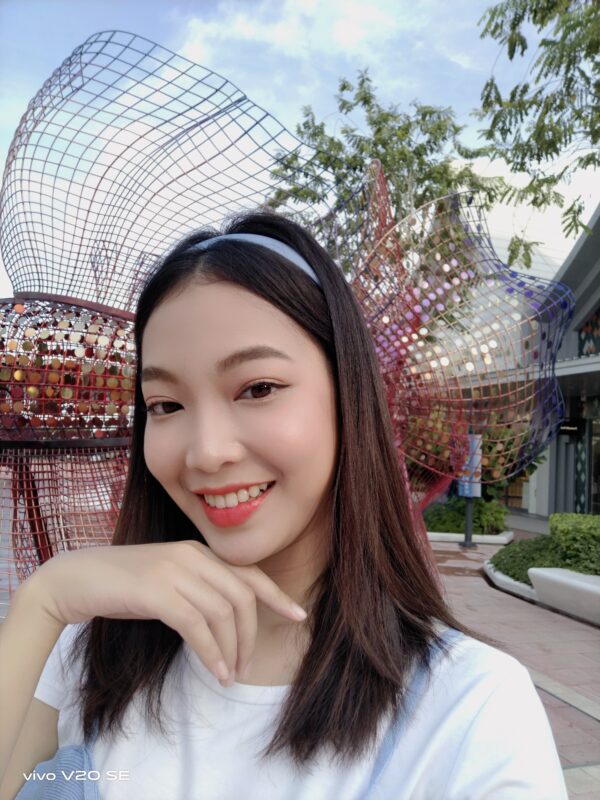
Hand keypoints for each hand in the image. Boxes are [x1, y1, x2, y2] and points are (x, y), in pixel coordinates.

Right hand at [21, 540, 306, 683]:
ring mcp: (174, 571)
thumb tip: (228, 622)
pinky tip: (214, 671)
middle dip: (251, 634)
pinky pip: (197, 626)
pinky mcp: (157, 591)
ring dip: (231, 650)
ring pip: (222, 613)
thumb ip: (197, 590)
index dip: (276, 595)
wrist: (76, 579)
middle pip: (241, 596)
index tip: (298, 614)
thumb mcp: (168, 580)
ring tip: (229, 675)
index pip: (248, 572)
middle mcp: (192, 556)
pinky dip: (211, 652)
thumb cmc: (122, 585)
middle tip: (246, 665)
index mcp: (198, 552)